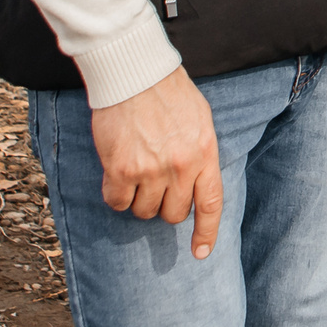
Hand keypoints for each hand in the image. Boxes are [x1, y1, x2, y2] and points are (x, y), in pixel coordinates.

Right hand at [89, 66, 224, 258]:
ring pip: (144, 212)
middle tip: (155, 183)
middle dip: (164, 206)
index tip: (201, 254)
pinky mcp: (121, 171)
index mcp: (205, 153)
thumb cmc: (168, 93)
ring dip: (139, 199)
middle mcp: (182, 166)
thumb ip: (200, 153)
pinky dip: (115, 195)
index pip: (210, 204)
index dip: (206, 233)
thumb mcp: (200, 120)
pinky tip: (116, 172)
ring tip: (136, 169)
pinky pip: (117, 203)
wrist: (134, 72)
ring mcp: (151, 171)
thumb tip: (195, 184)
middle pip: (173, 214)